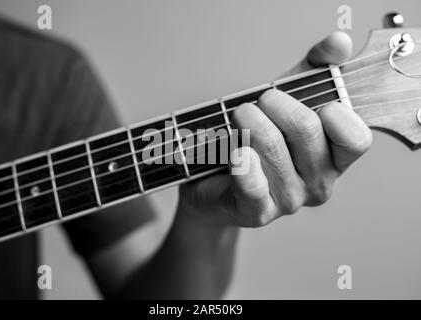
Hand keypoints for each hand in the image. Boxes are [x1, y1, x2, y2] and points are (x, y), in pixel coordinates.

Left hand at [178, 31, 371, 227]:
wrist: (214, 180)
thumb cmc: (254, 139)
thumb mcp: (286, 100)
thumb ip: (314, 71)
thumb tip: (338, 42)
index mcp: (333, 158)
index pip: (355, 138)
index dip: (333, 111)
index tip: (305, 99)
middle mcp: (318, 183)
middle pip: (306, 130)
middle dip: (274, 103)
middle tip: (254, 102)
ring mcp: (289, 200)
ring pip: (271, 147)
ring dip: (246, 122)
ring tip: (236, 119)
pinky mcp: (257, 212)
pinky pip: (252, 183)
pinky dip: (239, 159)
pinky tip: (233, 148)